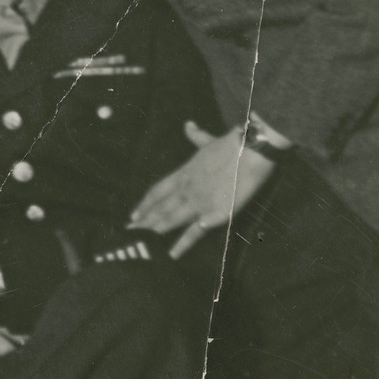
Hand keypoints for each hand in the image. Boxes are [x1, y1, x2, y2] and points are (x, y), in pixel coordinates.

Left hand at [129, 121, 276, 258]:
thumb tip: (188, 125)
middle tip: (128, 234)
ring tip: (143, 243)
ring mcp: (200, 201)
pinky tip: (173, 253)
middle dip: (145, 221)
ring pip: (172, 219)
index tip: (133, 215)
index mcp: (184, 173)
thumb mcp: (208, 140)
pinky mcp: (215, 213)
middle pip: (160, 208)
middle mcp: (187, 189)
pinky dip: (184, 243)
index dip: (144, 204)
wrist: (250, 151)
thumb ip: (196, 136)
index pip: (157, 191)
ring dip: (157, 231)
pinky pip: (196, 232)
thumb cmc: (232, 144)